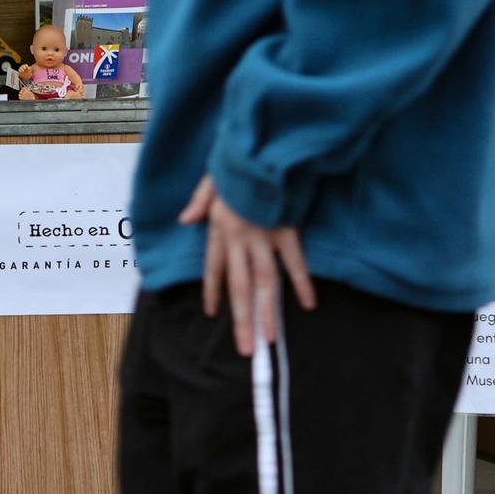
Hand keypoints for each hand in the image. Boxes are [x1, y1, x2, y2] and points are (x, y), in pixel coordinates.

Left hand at [179, 175, 317, 356]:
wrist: (263, 144)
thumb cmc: (238, 158)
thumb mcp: (211, 177)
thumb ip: (199, 200)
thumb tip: (185, 220)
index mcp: (219, 227)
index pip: (214, 268)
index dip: (214, 292)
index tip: (214, 314)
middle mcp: (238, 238)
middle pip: (239, 287)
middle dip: (241, 320)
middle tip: (245, 349)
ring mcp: (263, 237)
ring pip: (264, 283)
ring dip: (267, 313)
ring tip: (270, 339)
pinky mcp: (286, 230)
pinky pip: (295, 261)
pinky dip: (303, 282)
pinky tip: (309, 304)